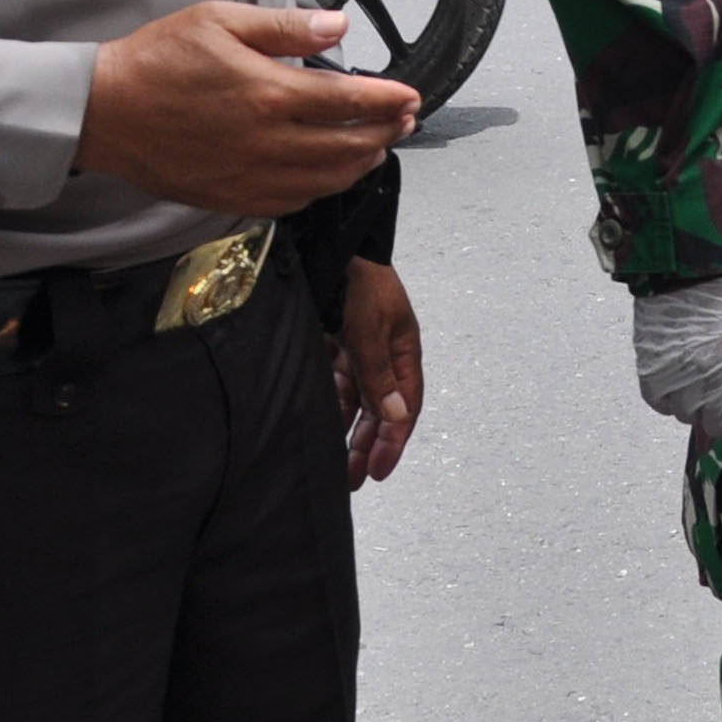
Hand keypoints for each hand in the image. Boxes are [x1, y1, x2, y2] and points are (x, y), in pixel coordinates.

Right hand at [79, 4, 419, 214]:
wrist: (102, 111)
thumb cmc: (155, 62)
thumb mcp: (219, 21)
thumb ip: (285, 27)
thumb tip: (337, 26)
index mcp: (268, 94)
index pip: (351, 102)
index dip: (388, 100)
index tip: (410, 96)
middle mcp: (266, 141)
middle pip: (349, 147)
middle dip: (385, 133)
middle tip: (402, 121)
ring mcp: (250, 175)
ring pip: (326, 181)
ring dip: (360, 165)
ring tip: (376, 148)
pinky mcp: (231, 197)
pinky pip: (291, 203)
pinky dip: (319, 190)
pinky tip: (326, 175)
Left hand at [334, 258, 422, 483]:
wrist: (326, 242)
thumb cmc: (358, 277)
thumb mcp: (370, 327)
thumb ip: (379, 372)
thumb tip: (396, 415)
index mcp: (403, 349)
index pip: (405, 406)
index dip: (394, 441)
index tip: (379, 470)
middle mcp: (381, 354)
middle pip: (379, 410)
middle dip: (368, 445)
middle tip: (354, 479)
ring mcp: (354, 349)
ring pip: (353, 402)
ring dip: (346, 432)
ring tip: (334, 463)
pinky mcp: (328, 344)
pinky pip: (329, 385)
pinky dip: (326, 407)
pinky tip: (316, 428)